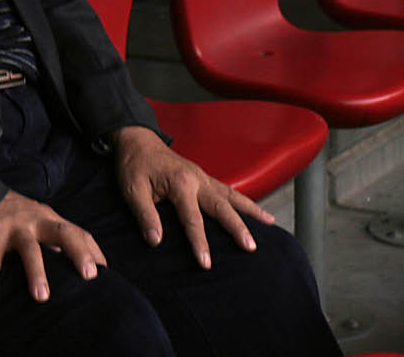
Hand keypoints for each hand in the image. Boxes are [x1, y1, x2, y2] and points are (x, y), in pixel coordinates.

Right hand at [0, 190, 106, 309]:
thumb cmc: (16, 216)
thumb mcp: (40, 221)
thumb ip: (57, 240)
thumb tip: (81, 268)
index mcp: (51, 220)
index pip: (79, 233)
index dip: (94, 253)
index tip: (105, 275)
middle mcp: (37, 221)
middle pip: (64, 233)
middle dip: (78, 253)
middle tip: (89, 276)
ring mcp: (15, 227)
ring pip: (29, 248)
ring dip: (36, 272)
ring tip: (42, 297)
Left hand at [112, 125, 275, 269]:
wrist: (137, 140)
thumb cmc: (134, 164)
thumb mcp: (132, 189)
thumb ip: (145, 214)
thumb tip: (156, 241)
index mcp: (180, 183)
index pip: (192, 219)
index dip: (199, 243)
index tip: (206, 263)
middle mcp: (197, 179)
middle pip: (222, 206)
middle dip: (238, 227)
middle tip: (251, 247)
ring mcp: (203, 177)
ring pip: (232, 195)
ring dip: (251, 210)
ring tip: (270, 223)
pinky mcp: (204, 177)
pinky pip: (228, 190)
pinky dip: (244, 201)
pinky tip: (254, 211)